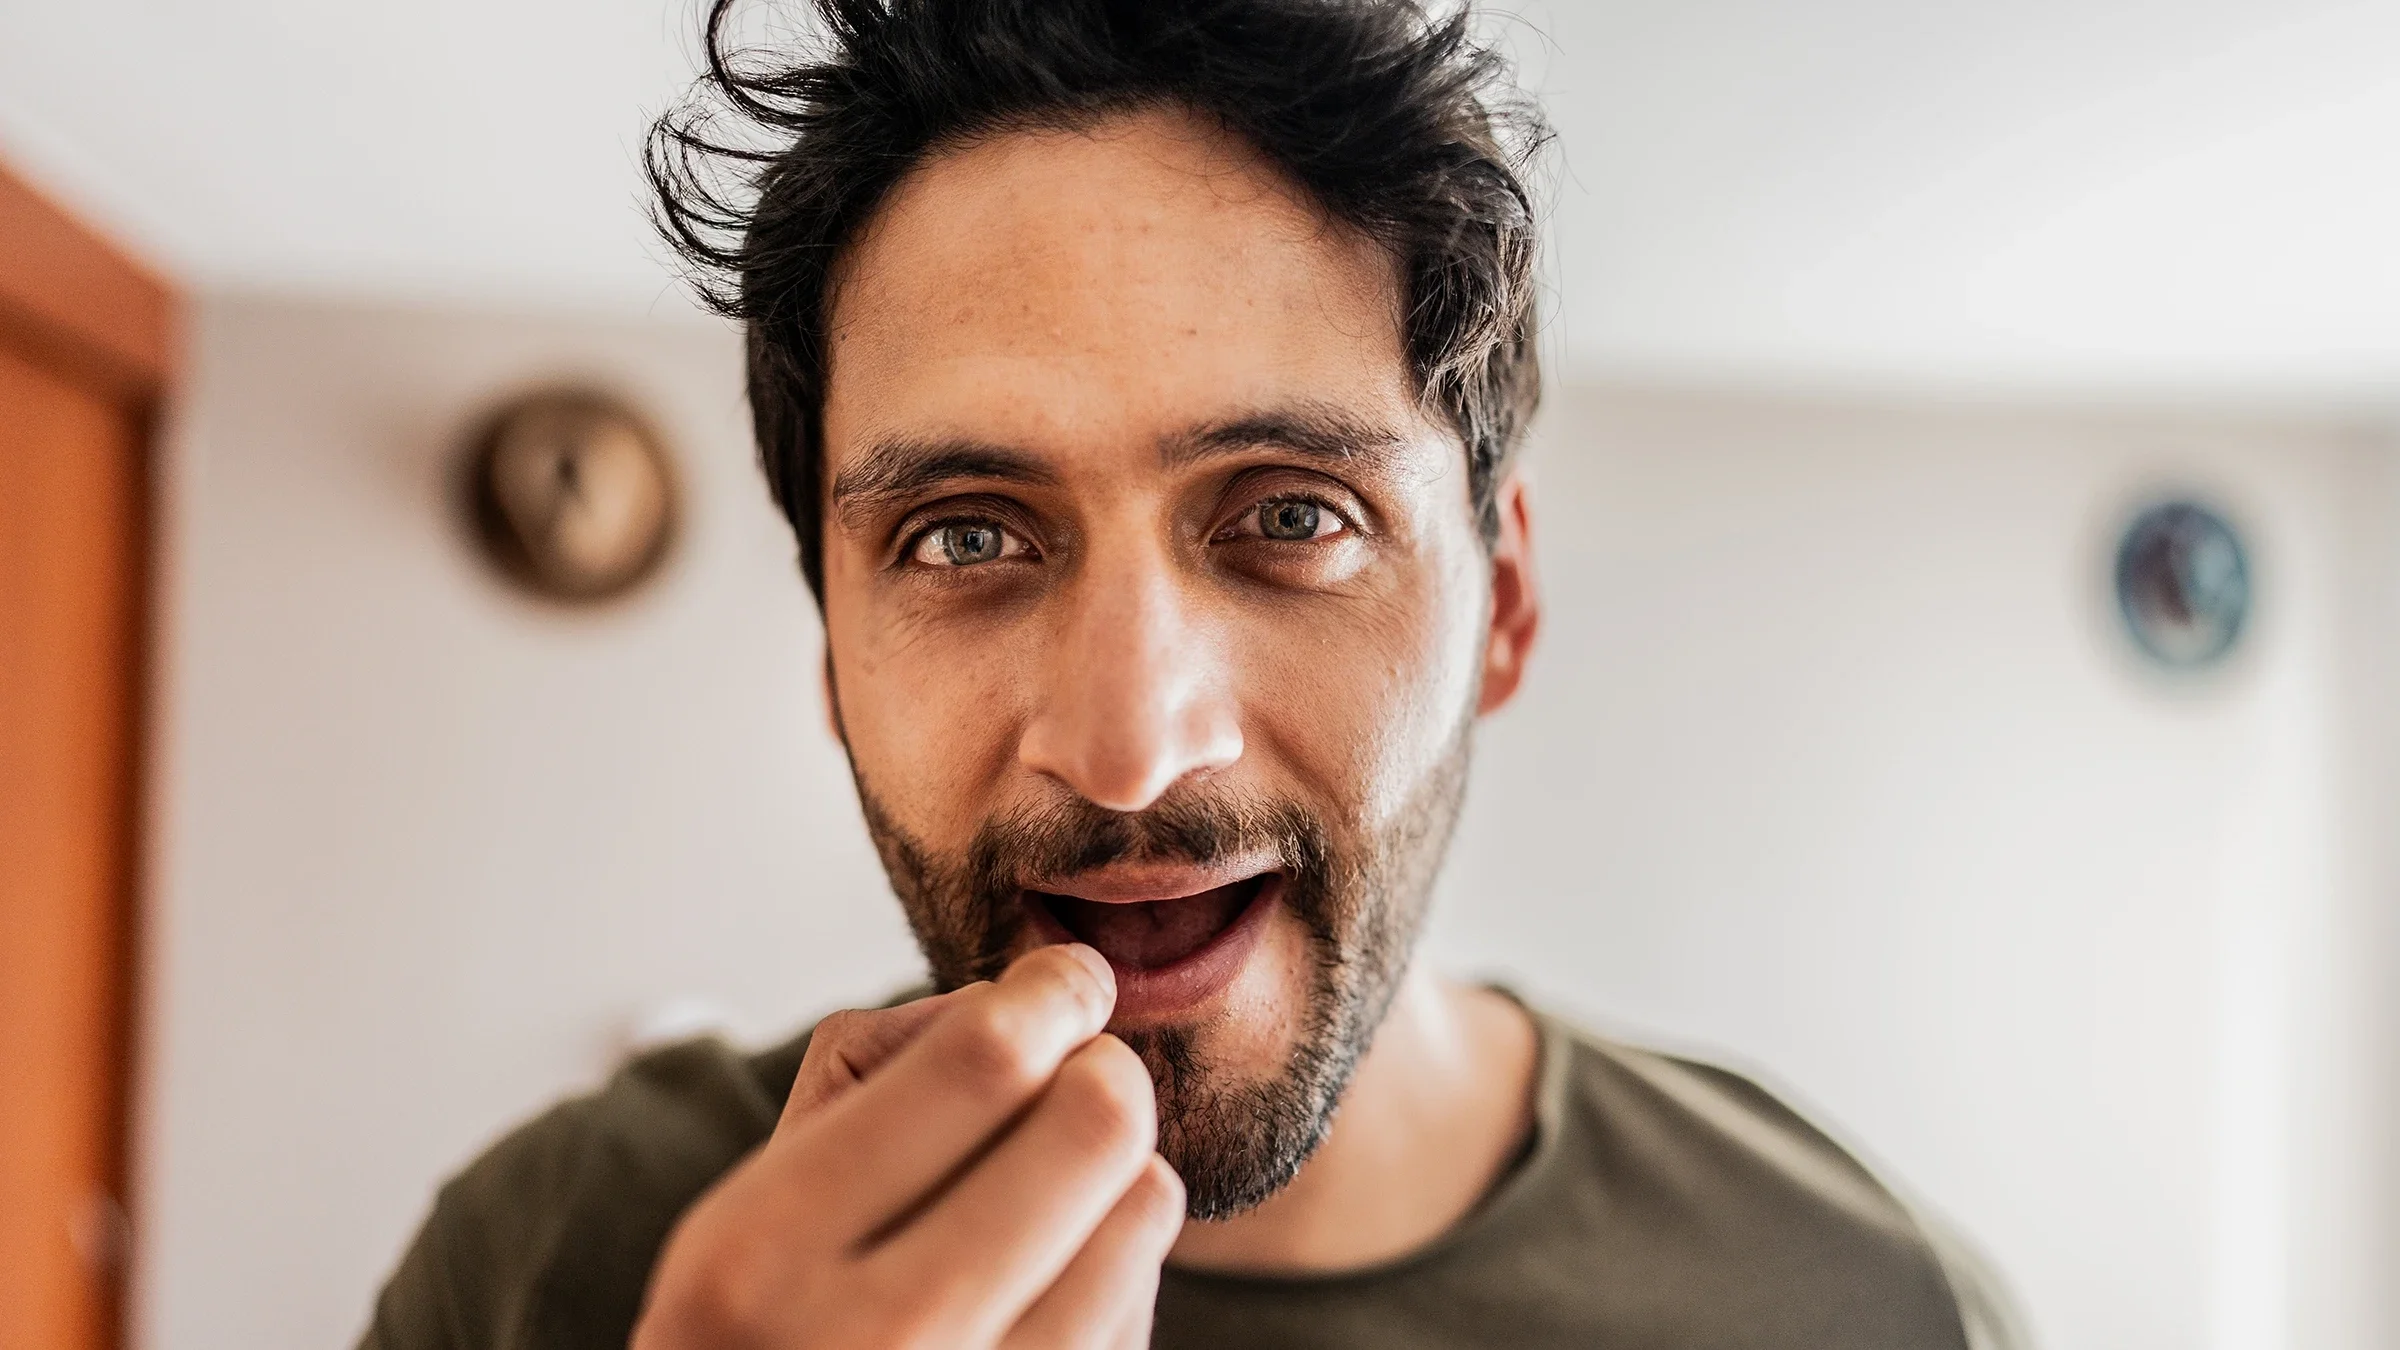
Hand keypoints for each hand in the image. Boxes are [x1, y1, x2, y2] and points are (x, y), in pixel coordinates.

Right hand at [631, 944, 1184, 1348]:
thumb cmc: (763, 1315)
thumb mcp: (758, 1187)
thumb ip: (875, 1068)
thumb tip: (1026, 1004)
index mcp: (766, 1254)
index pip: (979, 1063)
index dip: (1050, 993)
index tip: (1069, 979)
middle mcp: (880, 1341)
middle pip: (1095, 1121)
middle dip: (1100, 1067)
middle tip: (1081, 1068)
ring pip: (1146, 1202)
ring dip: (1115, 1170)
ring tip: (1052, 1193)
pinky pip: (1145, 1294)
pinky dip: (1113, 1263)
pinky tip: (1046, 1285)